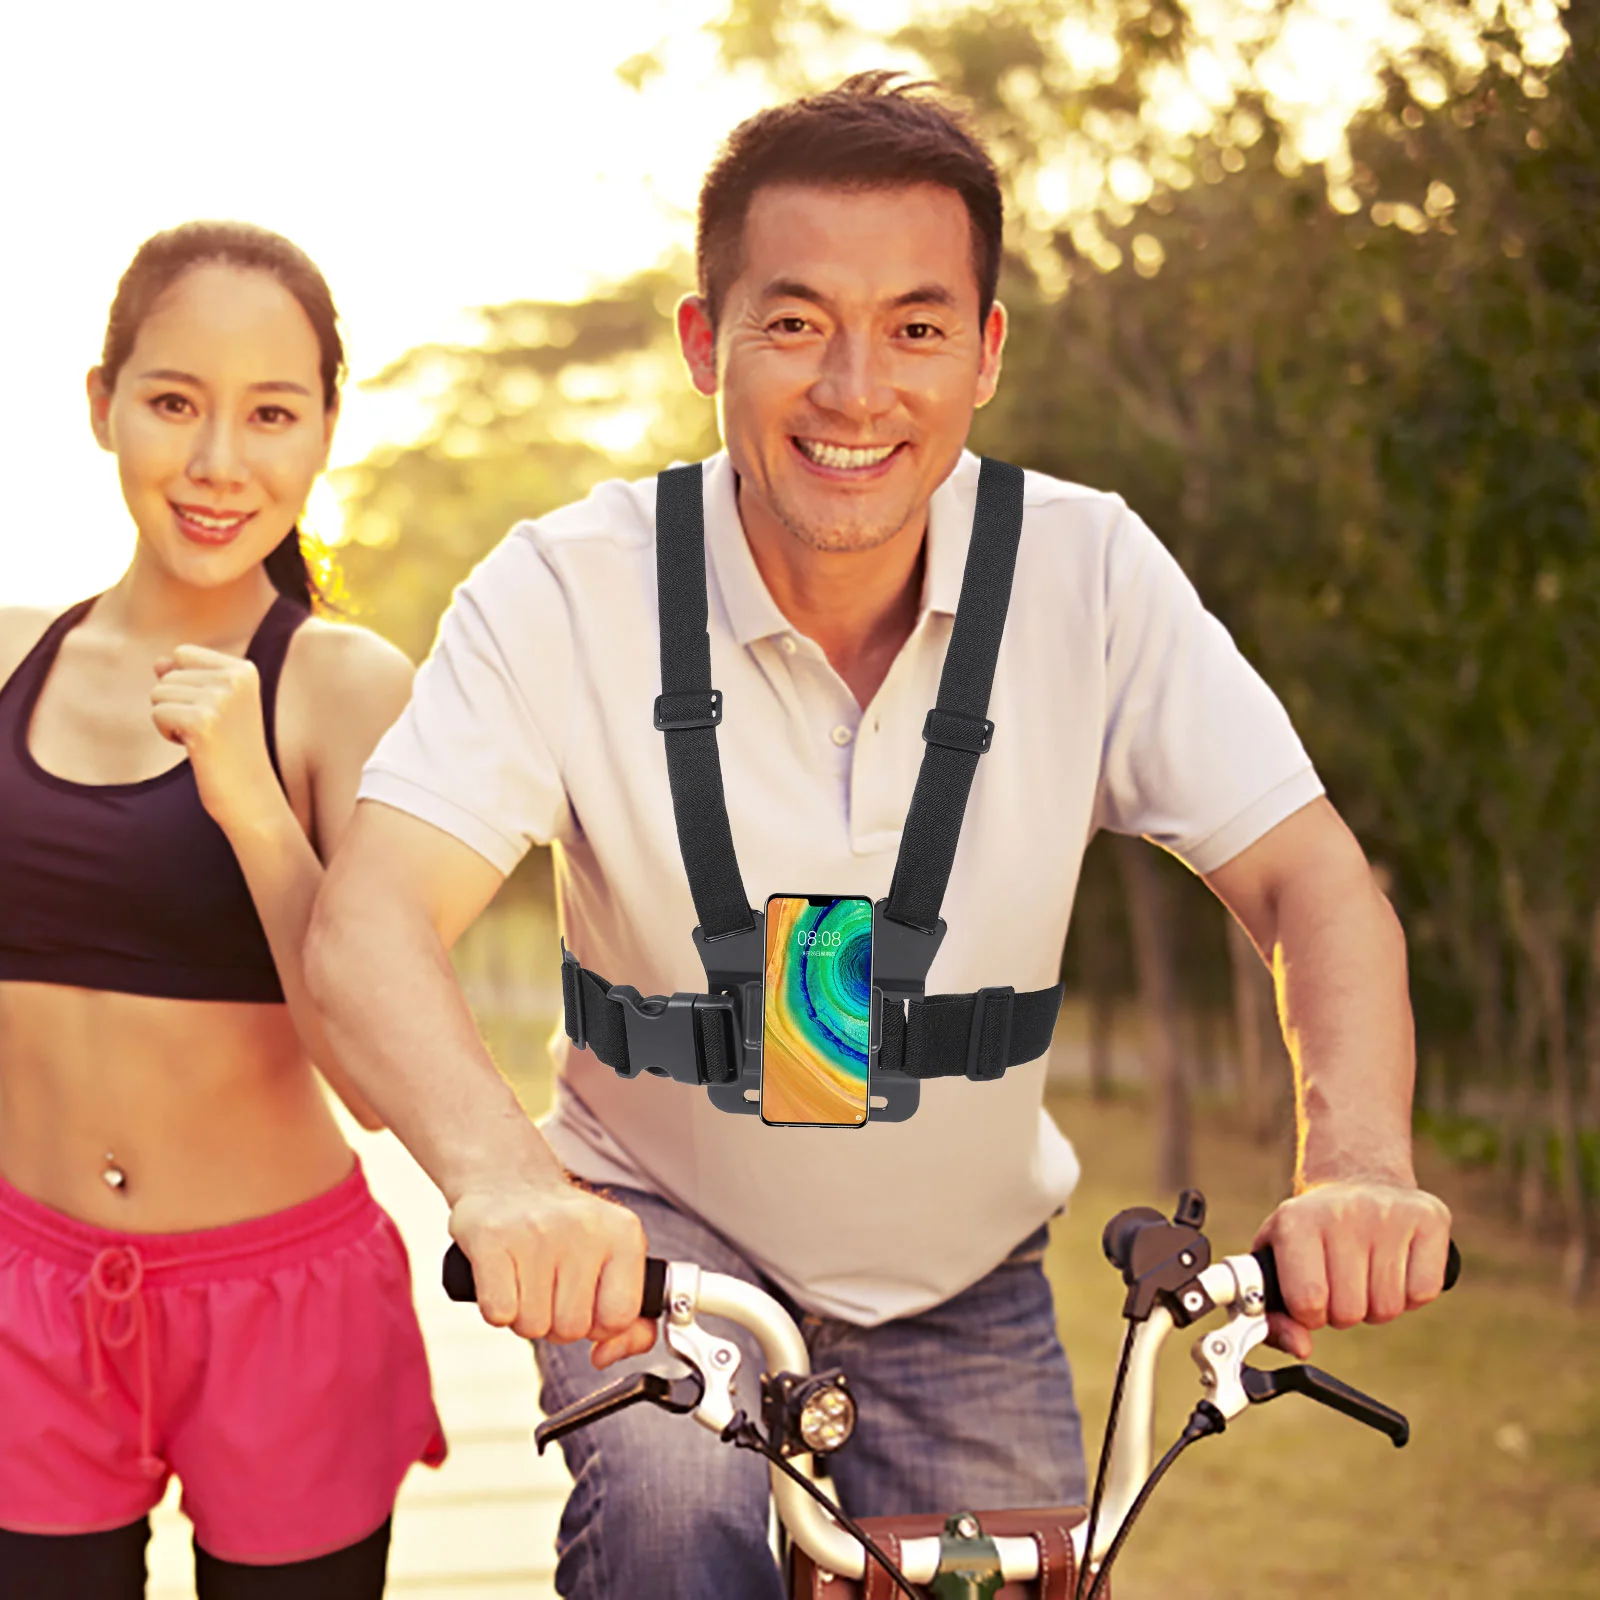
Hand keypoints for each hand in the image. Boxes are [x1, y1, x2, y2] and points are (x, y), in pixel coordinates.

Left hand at [151, 645, 281, 835]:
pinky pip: (158, 714)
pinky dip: (168, 734)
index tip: (214, 711)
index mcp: (244, 669)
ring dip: (171, 719)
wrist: (251, 794)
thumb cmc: (231, 750)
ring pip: (159, 693)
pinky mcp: (202, 722)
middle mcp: (235, 679)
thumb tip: (158, 663)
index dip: (185, 684)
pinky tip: (196, 748)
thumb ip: (188, 676)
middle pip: (168, 673)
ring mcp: (220, 699)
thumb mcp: (217, 704)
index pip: (183, 653)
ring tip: (203, 738)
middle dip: (177, 703)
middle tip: (210, 729)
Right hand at [448, 1178, 657, 1367]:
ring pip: (532, 1327)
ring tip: (525, 1280)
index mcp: (623, 1234)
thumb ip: (630, 1320)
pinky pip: (498, 1314)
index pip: (620, 1317)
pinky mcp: (492, 1238)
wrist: (509, 1180)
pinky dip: (496, 1308)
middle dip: (556, 1321)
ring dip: (524, 1316)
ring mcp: (536, 1232)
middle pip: (572, 1329)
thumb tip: (604, 1357)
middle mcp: (584, 1228)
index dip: (597, 1325)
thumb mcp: (611, 1261)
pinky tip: (502, 1278)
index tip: (585, 1302)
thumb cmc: (564, 1233)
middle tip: (548, 1287)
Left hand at [1252, 1178, 1452, 1357]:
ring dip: (1376, 1304)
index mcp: (1296, 1221)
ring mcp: (1389, 1212)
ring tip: (1366, 1273)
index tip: (1311, 1298)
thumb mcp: (1278, 1260)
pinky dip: (1410, 1294)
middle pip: (1350, 1311)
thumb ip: (1274, 1312)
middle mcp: (1342, 1212)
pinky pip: (1423, 1293)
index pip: (1307, 1301)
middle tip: (1341, 1282)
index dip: (1310, 1315)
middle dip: (1344, 1310)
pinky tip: (1395, 1267)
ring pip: (1389, 1308)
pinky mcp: (1430, 1218)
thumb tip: (1301, 1348)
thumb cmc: (1312, 1232)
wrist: (1357, 1178)